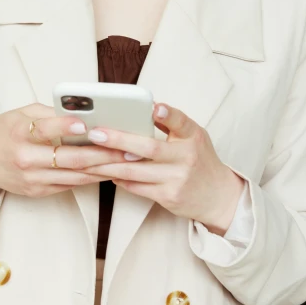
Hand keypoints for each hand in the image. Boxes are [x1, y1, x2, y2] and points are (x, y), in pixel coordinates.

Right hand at [0, 103, 126, 211]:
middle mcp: (24, 159)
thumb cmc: (3, 131)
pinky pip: (69, 185)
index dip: (64, 126)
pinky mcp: (37, 192)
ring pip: (74, 175)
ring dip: (103, 169)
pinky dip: (91, 178)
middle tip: (127, 148)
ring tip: (126, 161)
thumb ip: (49, 114)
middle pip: (68, 158)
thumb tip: (83, 113)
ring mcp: (31, 179)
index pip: (43, 129)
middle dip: (101, 154)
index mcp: (18, 134)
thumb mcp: (20, 114)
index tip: (85, 124)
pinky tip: (109, 171)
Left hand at [85, 103, 244, 234]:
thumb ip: (171, 124)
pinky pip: (137, 187)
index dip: (168, 114)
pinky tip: (104, 172)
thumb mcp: (194, 137)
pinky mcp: (169, 197)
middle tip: (95, 133)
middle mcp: (186, 157)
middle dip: (119, 140)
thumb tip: (144, 108)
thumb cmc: (199, 160)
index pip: (181, 122)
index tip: (154, 107)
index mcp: (193, 136)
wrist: (218, 196)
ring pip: (136, 171)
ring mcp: (177, 179)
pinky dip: (119, 179)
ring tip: (87, 156)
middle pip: (149, 148)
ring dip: (108, 164)